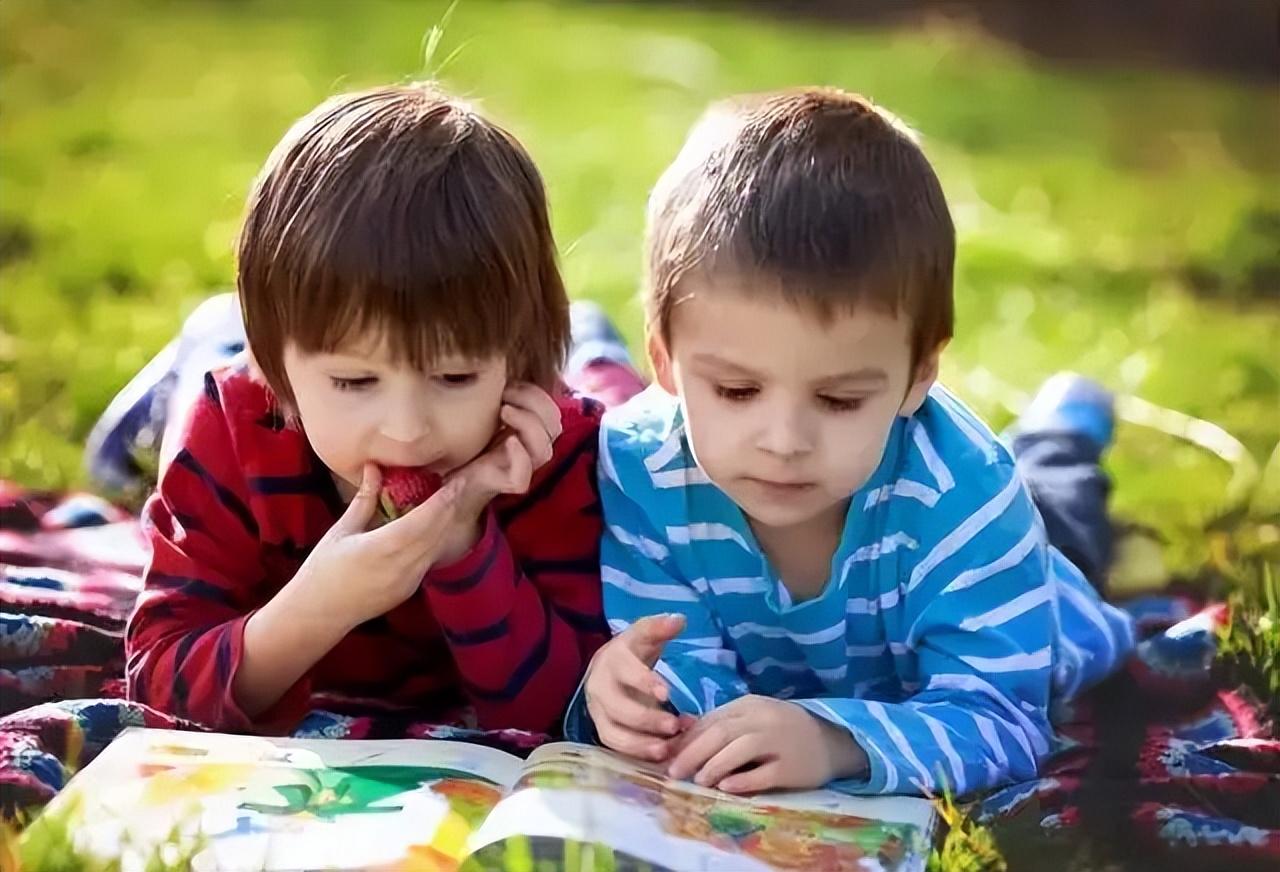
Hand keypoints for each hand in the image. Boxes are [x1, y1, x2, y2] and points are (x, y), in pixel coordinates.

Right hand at [291, 463, 462, 632]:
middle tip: (460, 484)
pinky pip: (430, 559)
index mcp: (384, 547)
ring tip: (451, 501)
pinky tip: (435, 527)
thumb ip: (365, 499)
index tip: (456, 481)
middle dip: (451, 507)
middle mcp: (404, 565)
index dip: (443, 499)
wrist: (320, 613)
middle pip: (438, 532)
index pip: (425, 519)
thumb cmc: (323, 569)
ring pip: (438, 546)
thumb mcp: (342, 530)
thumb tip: (374, 467)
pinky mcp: (410, 589)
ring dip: (446, 524)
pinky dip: (436, 541)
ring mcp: (410, 580)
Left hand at [435, 383, 563, 562]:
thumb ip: (504, 398)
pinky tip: (509, 441)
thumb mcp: (487, 416)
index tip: (510, 383)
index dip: (537, 393)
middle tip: (505, 394)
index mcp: (532, 433)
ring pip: (544, 450)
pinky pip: (524, 475)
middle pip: (555, 426)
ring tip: (503, 410)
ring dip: (527, 423)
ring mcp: (524, 468)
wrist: (452, 477)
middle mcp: (532, 450)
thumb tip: (508, 370)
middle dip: (533, 403)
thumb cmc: (470, 445)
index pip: (552, 412)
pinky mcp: (510, 484)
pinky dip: (520, 455)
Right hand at [584, 614, 694, 761]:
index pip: (624, 671)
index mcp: (612, 660)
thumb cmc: (632, 652)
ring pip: (612, 733)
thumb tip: (678, 619)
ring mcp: (598, 712)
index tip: (667, 693)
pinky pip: (616, 748)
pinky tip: (662, 755)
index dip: (643, 682)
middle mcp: (599, 687)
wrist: (609, 669)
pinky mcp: (603, 731)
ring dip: (640, 744)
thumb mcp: (644, 635)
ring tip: (668, 749)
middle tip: (675, 725)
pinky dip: (638, 754)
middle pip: (617, 707)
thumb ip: (659, 628)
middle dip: (646, 719)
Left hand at [666, 695, 867, 793]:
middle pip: (721, 733)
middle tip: (674, 771)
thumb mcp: (752, 718)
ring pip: (740, 750)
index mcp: (749, 704)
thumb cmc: (783, 730)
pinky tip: (725, 787)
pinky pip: (763, 774)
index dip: (687, 739)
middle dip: (692, 752)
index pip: (711, 719)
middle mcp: (763, 719)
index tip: (668, 755)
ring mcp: (779, 742)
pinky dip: (742, 780)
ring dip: (713, 765)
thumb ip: (721, 723)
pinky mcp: (792, 768)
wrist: (831, 741)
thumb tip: (680, 733)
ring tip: (697, 780)